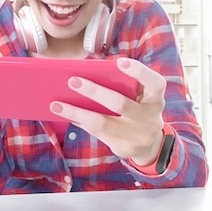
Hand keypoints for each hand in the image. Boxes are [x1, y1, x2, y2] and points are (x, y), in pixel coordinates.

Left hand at [49, 58, 165, 163]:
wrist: (149, 144)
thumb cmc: (137, 110)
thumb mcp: (139, 98)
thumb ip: (123, 86)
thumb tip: (86, 73)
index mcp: (155, 98)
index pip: (154, 83)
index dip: (139, 72)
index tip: (119, 62)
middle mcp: (149, 117)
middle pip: (121, 104)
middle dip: (95, 92)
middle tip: (72, 81)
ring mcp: (138, 135)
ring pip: (102, 123)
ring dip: (77, 112)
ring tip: (56, 104)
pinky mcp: (125, 148)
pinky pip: (97, 134)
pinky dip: (80, 122)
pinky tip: (66, 115)